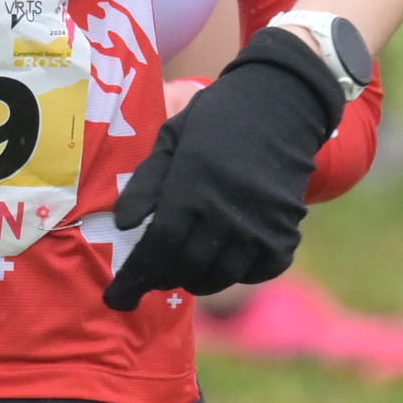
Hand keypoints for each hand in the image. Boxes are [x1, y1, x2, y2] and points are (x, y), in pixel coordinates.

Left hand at [101, 32, 353, 306]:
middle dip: (163, 279)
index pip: (159, 246)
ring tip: (184, 270)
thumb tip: (123, 226)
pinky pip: (260, 270)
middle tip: (152, 276)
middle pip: (188, 267)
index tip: (117, 299)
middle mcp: (226, 211)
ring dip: (198, 280)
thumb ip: (146, 183)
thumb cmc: (215, 120)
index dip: (136, 277)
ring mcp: (260, 223)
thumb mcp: (171, 139)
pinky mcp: (286, 229)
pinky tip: (226, 261)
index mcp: (192, 186)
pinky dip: (240, 274)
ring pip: (223, 275)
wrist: (280, 103)